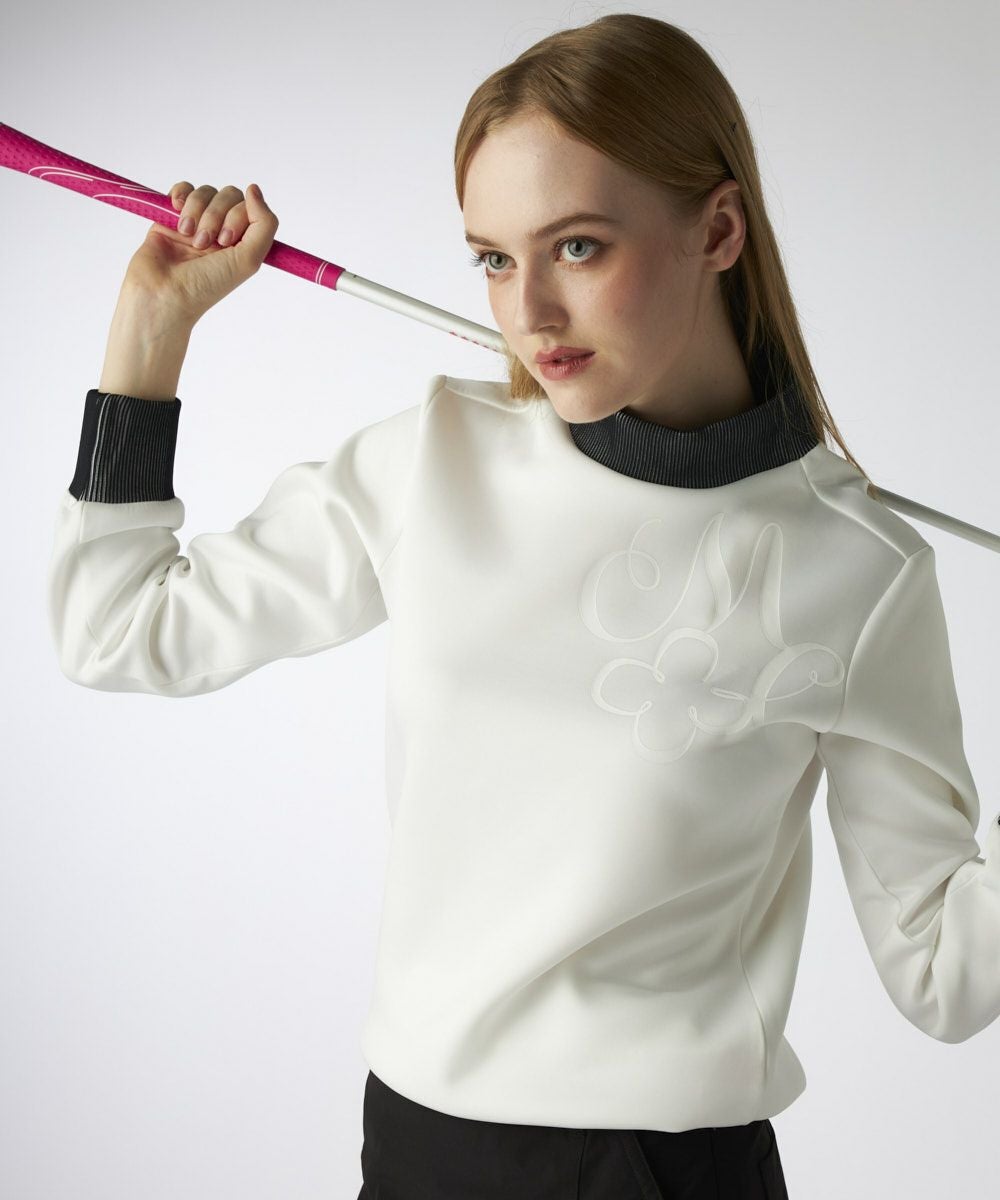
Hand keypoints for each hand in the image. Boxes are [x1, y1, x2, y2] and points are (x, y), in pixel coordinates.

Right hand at [121, 179, 278, 327]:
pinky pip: (183, 189)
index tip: (226, 241)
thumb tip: (255, 188)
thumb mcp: (249, 260)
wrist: (163, 292)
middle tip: (204, 243)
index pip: (250, 207)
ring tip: (188, 236)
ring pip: (206, 192)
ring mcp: (198, 222)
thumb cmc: (206, 284)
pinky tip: (176, 211)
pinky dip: (181, 195)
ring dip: (197, 211)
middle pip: (229, 195)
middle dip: (217, 215)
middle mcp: (222, 230)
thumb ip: (264, 225)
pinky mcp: (172, 217)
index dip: (239, 216)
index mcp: (242, 242)